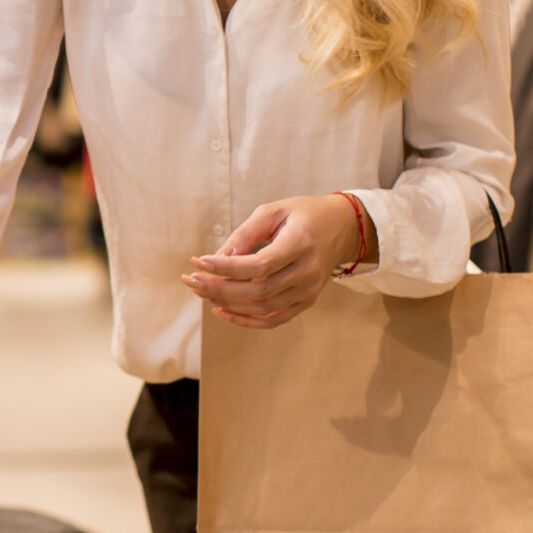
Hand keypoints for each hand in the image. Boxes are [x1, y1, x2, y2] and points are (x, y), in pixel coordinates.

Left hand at [183, 194, 365, 329]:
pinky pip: (274, 320)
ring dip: (227, 303)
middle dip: (219, 287)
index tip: (199, 261)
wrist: (341, 228)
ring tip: (201, 291)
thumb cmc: (303, 214)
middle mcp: (307, 271)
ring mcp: (309, 290)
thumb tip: (219, 256)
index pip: (260, 265)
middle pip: (258, 290)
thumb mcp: (274, 211)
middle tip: (191, 279)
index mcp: (301, 243)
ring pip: (263, 308)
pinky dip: (246, 320)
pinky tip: (222, 311)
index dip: (227, 267)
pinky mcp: (306, 301)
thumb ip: (246, 233)